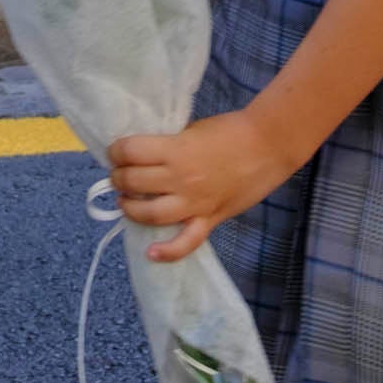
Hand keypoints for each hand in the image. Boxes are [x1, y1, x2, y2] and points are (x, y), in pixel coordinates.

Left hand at [105, 108, 304, 262]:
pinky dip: (168, 251)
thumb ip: (169, 145)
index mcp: (175, 150)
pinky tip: (150, 252)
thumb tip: (144, 155)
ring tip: (126, 201)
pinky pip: (187, 241)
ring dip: (130, 208)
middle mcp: (180, 178)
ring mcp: (195, 203)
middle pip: (133, 182)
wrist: (267, 146)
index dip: (116, 151)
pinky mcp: (210, 219)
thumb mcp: (192, 129)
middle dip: (118, 178)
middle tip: (118, 175)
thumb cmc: (230, 131)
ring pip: (151, 214)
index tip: (114, 152)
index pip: (130, 152)